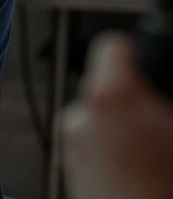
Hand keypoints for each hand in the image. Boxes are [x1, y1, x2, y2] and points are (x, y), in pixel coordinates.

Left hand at [61, 32, 172, 198]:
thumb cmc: (163, 186)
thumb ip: (163, 100)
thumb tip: (160, 90)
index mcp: (113, 98)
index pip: (113, 47)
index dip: (133, 52)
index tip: (144, 60)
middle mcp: (83, 114)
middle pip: (105, 84)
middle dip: (132, 96)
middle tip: (158, 120)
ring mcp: (72, 140)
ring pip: (98, 113)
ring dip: (120, 123)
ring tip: (149, 152)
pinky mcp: (68, 162)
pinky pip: (89, 138)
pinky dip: (108, 144)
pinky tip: (133, 165)